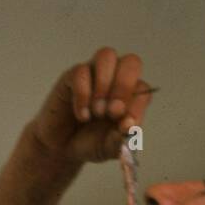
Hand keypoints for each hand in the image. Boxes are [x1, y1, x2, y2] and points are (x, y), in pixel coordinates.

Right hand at [29, 47, 151, 164]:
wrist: (61, 148)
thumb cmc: (90, 143)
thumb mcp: (108, 148)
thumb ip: (120, 141)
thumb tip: (128, 126)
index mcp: (130, 96)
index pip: (143, 88)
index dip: (137, 106)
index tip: (124, 126)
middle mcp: (115, 79)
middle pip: (131, 62)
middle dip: (124, 87)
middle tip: (112, 112)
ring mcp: (94, 74)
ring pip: (107, 56)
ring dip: (104, 84)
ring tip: (97, 112)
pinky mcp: (72, 76)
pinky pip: (81, 71)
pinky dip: (83, 95)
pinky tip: (82, 115)